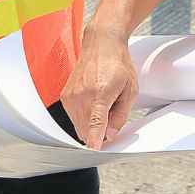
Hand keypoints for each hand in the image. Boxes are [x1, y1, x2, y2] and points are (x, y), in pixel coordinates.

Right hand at [62, 23, 138, 149]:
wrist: (101, 44)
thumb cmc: (118, 64)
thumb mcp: (130, 90)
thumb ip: (120, 115)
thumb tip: (110, 135)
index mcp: (100, 93)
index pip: (95, 123)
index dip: (95, 139)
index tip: (94, 149)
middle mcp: (81, 95)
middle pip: (86, 130)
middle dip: (98, 133)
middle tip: (110, 117)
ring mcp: (70, 96)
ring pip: (78, 126)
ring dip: (90, 125)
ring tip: (101, 105)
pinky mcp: (64, 96)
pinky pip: (73, 118)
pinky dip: (83, 117)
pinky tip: (92, 102)